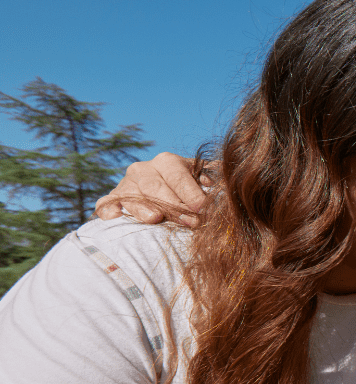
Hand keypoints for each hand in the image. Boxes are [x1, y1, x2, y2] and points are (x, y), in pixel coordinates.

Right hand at [93, 152, 208, 225]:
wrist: (166, 192)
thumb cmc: (190, 189)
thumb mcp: (203, 180)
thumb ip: (213, 181)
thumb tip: (220, 185)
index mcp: (167, 161)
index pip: (178, 177)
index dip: (190, 193)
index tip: (202, 208)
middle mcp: (143, 169)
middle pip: (155, 187)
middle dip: (174, 205)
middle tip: (190, 222)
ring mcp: (126, 183)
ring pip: (132, 195)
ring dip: (145, 209)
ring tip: (156, 219)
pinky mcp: (114, 198)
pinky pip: (106, 203)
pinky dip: (109, 209)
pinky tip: (115, 217)